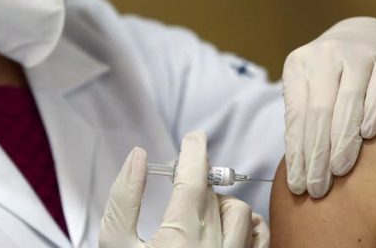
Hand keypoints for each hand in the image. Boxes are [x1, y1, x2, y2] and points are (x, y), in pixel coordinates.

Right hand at [100, 131, 269, 247]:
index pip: (195, 174)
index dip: (195, 149)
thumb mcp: (115, 243)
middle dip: (199, 183)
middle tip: (183, 186)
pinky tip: (227, 233)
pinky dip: (248, 228)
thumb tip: (139, 158)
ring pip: (241, 212)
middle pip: (216, 192)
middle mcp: (214, 244)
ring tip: (199, 217)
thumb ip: (125, 197)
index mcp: (180, 231)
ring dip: (222, 207)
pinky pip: (259, 238)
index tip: (193, 139)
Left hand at [282, 17, 375, 197]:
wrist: (370, 34)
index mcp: (299, 64)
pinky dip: (373, 114)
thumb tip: (299, 168)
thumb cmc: (335, 74)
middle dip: (317, 154)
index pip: (296, 115)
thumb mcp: (312, 86)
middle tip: (317, 188)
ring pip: (348, 103)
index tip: (298, 185)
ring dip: (343, 141)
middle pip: (319, 111)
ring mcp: (358, 53)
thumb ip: (306, 118)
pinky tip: (367, 137)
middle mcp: (325, 54)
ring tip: (339, 171)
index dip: (297, 152)